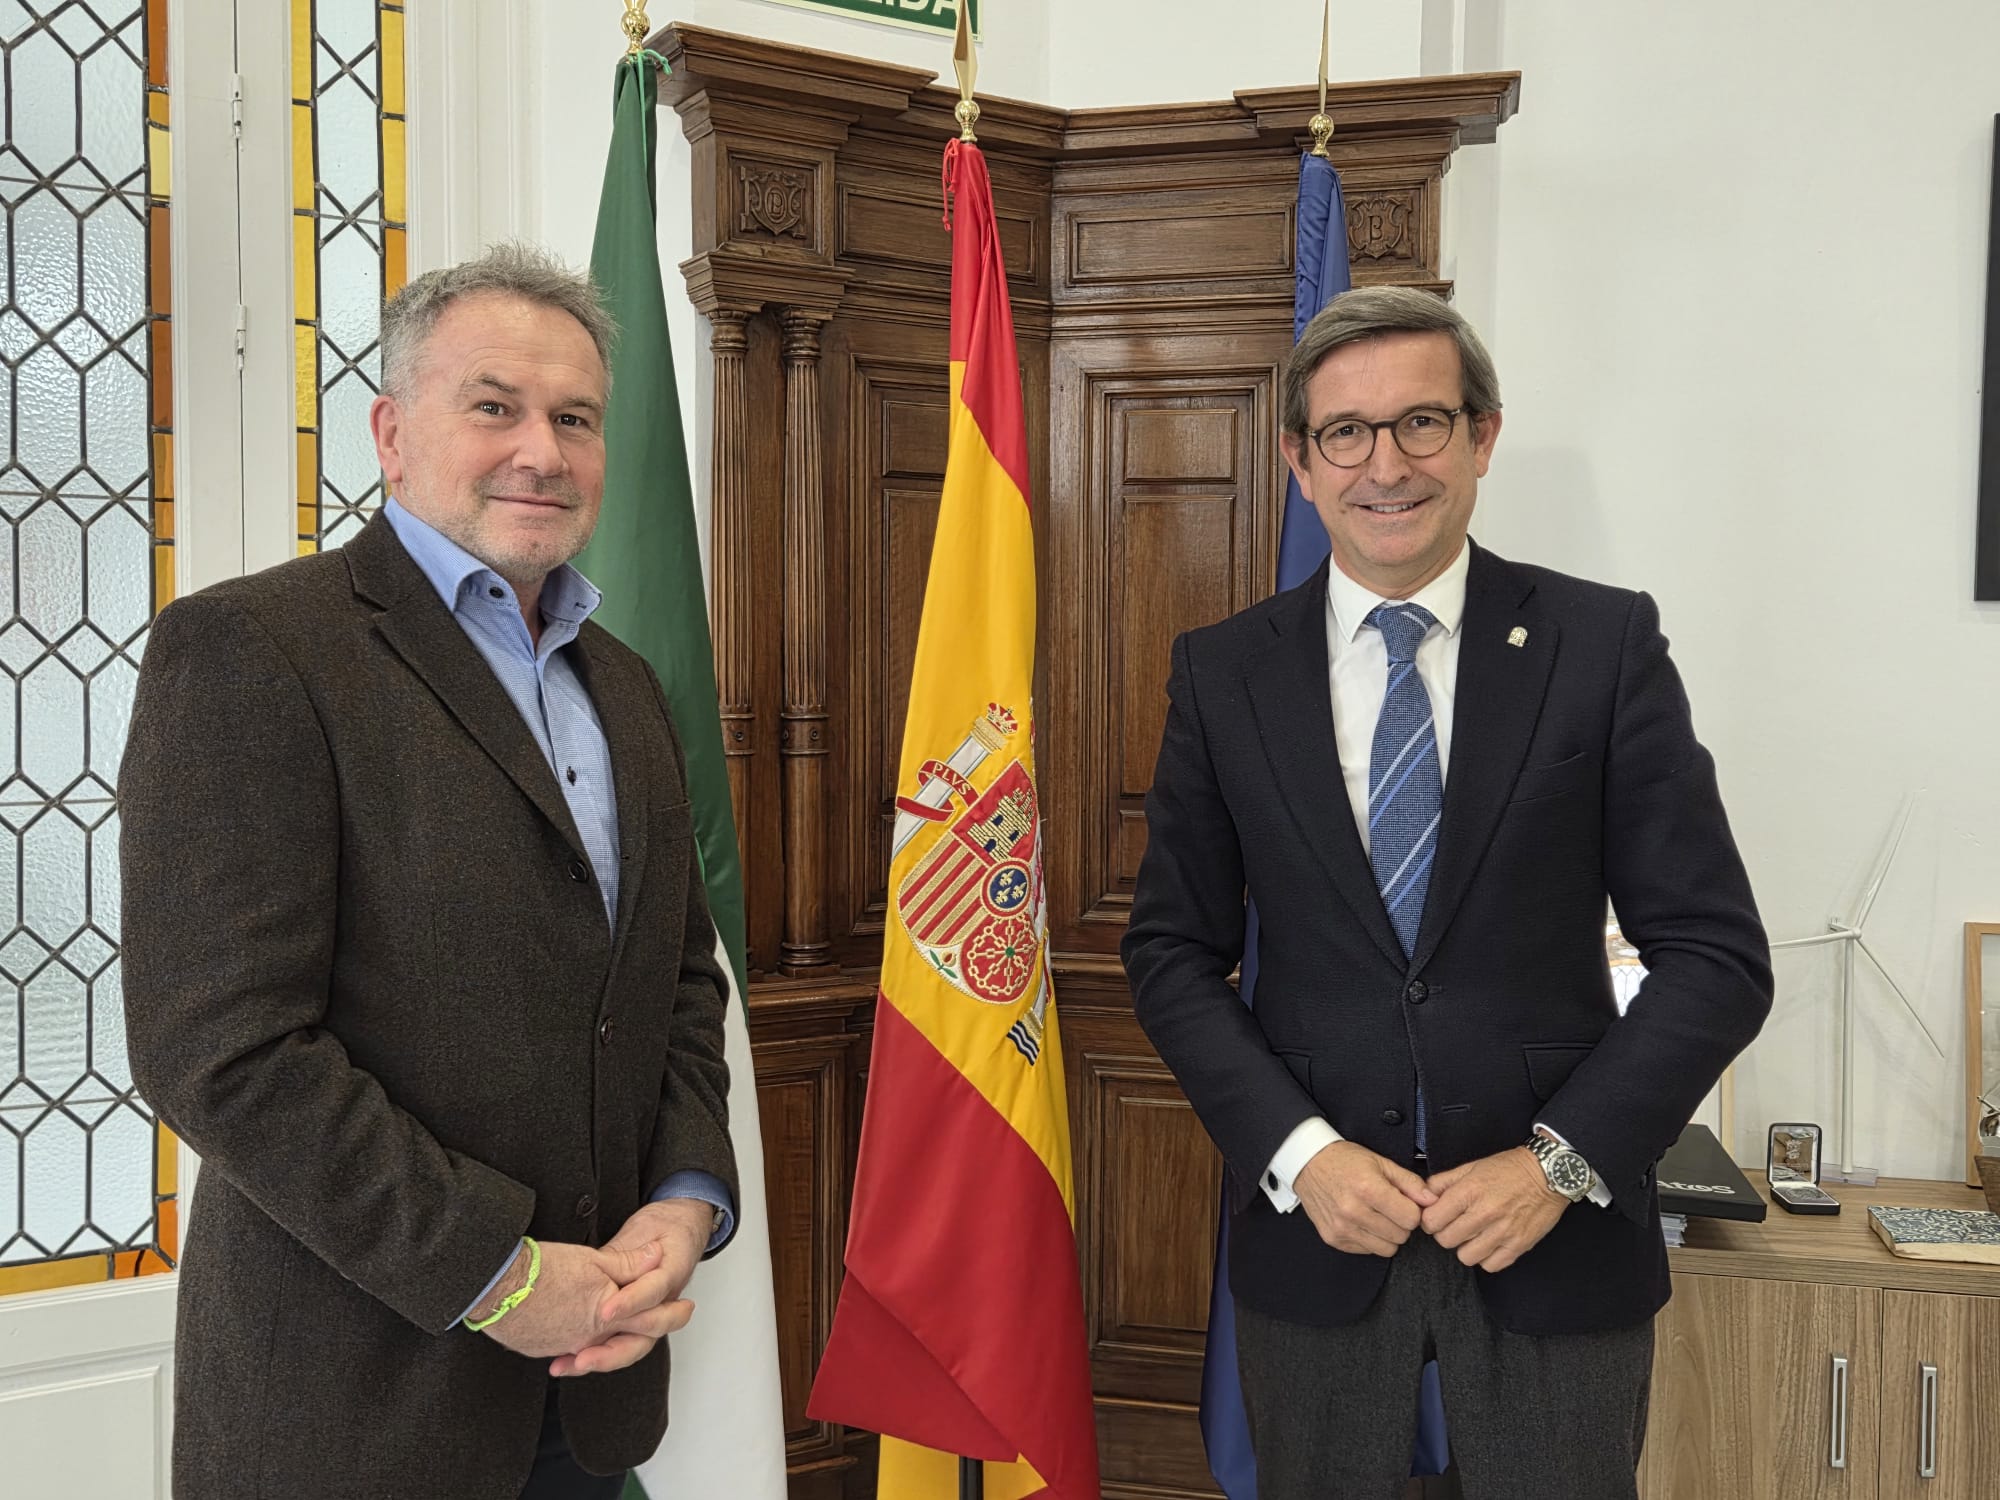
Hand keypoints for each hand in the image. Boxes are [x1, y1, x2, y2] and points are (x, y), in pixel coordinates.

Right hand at [475, 1239, 669, 1361]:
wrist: (494, 1285)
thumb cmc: (543, 1269)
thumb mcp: (594, 1260)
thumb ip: (630, 1263)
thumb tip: (657, 1255)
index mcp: (606, 1317)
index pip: (649, 1320)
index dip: (670, 1313)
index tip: (686, 1308)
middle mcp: (587, 1338)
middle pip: (626, 1341)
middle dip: (648, 1329)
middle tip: (665, 1320)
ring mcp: (561, 1346)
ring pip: (594, 1346)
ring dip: (609, 1340)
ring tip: (622, 1326)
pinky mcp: (539, 1347)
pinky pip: (566, 1347)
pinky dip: (577, 1342)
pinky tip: (576, 1334)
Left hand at [548, 1199, 712, 1377]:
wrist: (674, 1229)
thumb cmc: (663, 1230)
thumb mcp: (647, 1231)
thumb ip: (629, 1255)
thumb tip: (617, 1263)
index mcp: (668, 1279)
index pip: (652, 1296)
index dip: (630, 1304)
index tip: (606, 1311)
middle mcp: (658, 1306)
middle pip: (641, 1339)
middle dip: (611, 1352)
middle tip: (584, 1357)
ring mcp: (642, 1317)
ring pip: (625, 1349)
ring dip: (597, 1360)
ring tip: (568, 1364)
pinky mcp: (624, 1321)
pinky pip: (609, 1343)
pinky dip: (586, 1354)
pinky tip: (563, 1360)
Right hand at [1294, 1141, 1437, 1256]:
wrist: (1307, 1163)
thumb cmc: (1345, 1160)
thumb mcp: (1380, 1162)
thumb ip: (1410, 1182)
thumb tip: (1432, 1201)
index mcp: (1368, 1189)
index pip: (1411, 1219)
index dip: (1413, 1211)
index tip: (1404, 1202)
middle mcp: (1353, 1211)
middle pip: (1400, 1236)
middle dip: (1401, 1223)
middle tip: (1389, 1208)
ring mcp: (1342, 1228)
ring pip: (1386, 1249)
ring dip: (1387, 1235)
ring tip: (1376, 1216)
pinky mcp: (1334, 1239)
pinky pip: (1367, 1251)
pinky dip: (1369, 1239)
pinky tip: (1361, 1221)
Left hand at [1421, 1148, 1567, 1272]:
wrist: (1548, 1174)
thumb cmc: (1508, 1169)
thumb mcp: (1471, 1167)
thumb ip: (1443, 1182)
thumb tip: (1424, 1197)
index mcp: (1469, 1191)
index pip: (1432, 1221)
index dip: (1430, 1220)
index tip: (1437, 1218)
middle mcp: (1485, 1213)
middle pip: (1446, 1241)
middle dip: (1446, 1233)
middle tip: (1456, 1225)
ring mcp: (1503, 1232)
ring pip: (1466, 1257)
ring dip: (1466, 1247)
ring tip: (1474, 1235)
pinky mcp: (1519, 1246)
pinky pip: (1491, 1265)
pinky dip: (1487, 1257)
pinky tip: (1489, 1243)